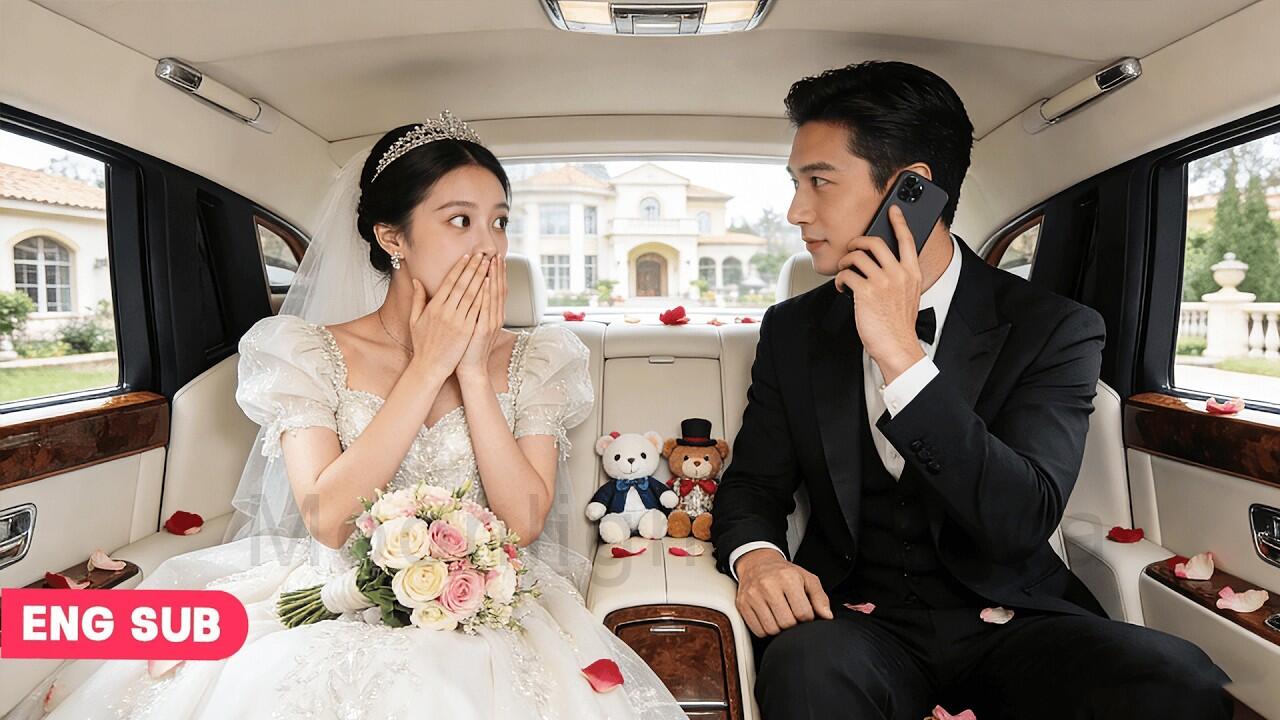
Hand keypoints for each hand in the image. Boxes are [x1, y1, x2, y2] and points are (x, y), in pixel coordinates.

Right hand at [407, 253, 489, 379]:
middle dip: (474, 267)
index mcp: (434, 307)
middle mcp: (446, 311)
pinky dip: (484, 295)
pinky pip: (478, 309)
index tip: (468, 256)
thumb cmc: (423, 345)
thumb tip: (416, 280)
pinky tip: (490, 285)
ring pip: (472, 294)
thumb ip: (417, 298)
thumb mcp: (414, 320)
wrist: (430, 366)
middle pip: (463, 284)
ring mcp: (457, 320)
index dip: (460, 267)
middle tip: (482, 255)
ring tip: (489, 265)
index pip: (449, 282)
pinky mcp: (467, 330)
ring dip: (481, 277)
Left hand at [456, 255, 506, 383]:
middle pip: (498, 288)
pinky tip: (487, 281)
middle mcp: (494, 316)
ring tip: (493, 261)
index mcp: (491, 314)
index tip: (494, 258)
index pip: (496, 289)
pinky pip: (486, 308)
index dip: (496, 273)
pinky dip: (487, 294)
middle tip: (496, 254)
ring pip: (494, 295)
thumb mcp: (472, 325)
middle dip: (497, 270)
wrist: (470, 368)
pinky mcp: (483, 329)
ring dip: (494, 277)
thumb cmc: (467, 348)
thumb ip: (473, 308)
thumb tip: (473, 293)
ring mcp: (490, 323)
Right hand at [734, 548, 832, 636]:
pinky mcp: (742, 604)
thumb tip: (827, 617)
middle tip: (792, 615)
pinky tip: (770, 619)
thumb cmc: (784, 573)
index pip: (803, 613)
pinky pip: (757, 630)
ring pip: (771, 629)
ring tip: (781, 617)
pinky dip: (766, 630)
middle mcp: (768, 585)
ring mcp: (753, 595)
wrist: (757, 563)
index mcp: (788, 578)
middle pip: (787, 623)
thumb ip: (820, 597)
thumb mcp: (807, 578)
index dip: (807, 618)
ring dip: (779, 629)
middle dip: (793, 624)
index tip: (805, 613)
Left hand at [833, 205, 925, 382]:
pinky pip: (846, 275)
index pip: (907, 240)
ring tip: (845, 271)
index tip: (893, 210)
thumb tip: (882, 265)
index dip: (898, 222)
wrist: (897, 346)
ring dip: (845, 262)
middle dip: (858, 242)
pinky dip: (840, 280)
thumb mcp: (908, 295)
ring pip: (857, 256)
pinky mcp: (865, 292)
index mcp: (912, 273)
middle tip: (852, 248)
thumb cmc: (899, 325)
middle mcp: (898, 273)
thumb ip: (900, 277)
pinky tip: (843, 288)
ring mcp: (882, 282)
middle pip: (875, 242)